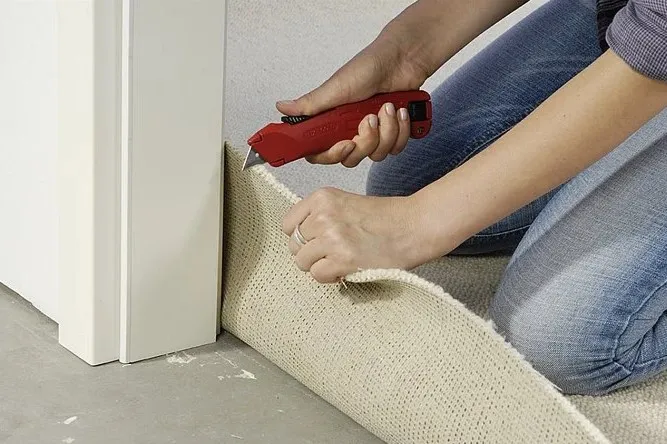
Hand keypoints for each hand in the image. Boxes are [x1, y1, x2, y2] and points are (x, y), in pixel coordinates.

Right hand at [276, 33, 427, 166]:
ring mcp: (372, 134)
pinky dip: (402, 130)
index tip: (345, 144)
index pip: (322, 153)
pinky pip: (396, 148)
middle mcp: (350, 130)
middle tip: (370, 118)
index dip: (332, 154)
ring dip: (387, 130)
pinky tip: (401, 111)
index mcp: (332, 123)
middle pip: (352, 158)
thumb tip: (282, 108)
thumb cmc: (369, 67)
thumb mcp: (336, 87)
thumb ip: (310, 104)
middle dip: (366, 140)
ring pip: (377, 154)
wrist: (403, 59)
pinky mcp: (392, 133)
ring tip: (389, 107)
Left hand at [282, 187, 430, 282]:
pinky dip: (330, 276)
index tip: (315, 241)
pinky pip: (318, 275)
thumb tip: (299, 237)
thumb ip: (321, 215)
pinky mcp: (342, 259)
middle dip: (310, 253)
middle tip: (332, 253)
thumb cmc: (387, 217)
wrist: (415, 226)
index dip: (301, 236)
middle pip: (294, 245)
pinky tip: (346, 269)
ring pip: (303, 262)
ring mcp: (331, 238)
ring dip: (319, 266)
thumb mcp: (346, 203)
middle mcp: (323, 216)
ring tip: (341, 260)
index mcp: (322, 198)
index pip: (288, 224)